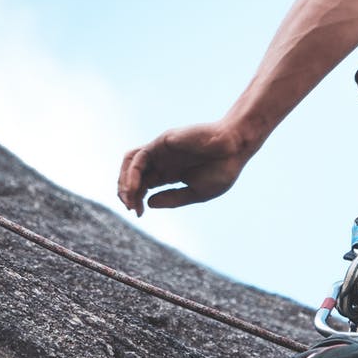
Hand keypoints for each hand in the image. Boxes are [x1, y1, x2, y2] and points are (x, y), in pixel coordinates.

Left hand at [117, 122, 251, 215]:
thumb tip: (147, 203)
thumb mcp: (197, 192)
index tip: (139, 214)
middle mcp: (162, 162)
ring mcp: (160, 152)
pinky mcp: (160, 142)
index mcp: (170, 175)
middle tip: (131, 208)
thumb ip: (173, 199)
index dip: (136, 200)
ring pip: (130, 164)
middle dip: (127, 193)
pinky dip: (131, 173)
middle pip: (133, 176)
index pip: (143, 187)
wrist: (234, 147)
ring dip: (123, 181)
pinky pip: (138, 157)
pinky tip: (133, 187)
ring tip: (128, 198)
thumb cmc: (222, 169)